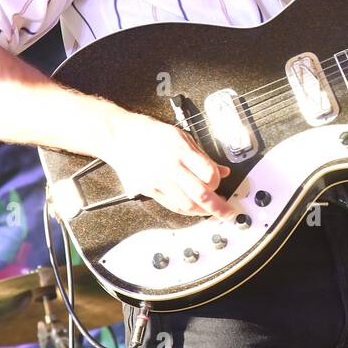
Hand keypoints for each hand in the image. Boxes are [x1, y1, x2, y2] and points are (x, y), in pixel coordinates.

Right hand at [102, 112, 233, 217]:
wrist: (120, 137)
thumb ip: (203, 156)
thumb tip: (222, 170)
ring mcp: (158, 181)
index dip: (219, 182)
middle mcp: (170, 167)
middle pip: (200, 194)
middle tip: (227, 213)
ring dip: (202, 211)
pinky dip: (185, 210)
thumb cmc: (150, 134)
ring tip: (211, 211)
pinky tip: (193, 209)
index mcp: (181, 151)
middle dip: (218, 207)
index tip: (221, 184)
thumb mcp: (182, 136)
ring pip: (186, 205)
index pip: (209, 173)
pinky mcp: (148, 190)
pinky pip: (171, 206)